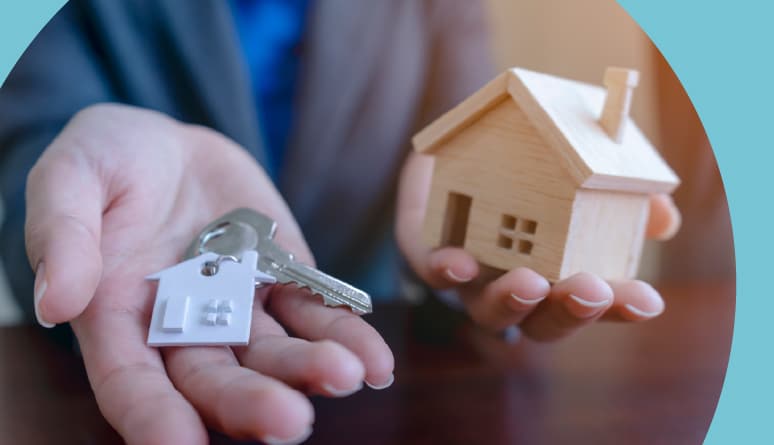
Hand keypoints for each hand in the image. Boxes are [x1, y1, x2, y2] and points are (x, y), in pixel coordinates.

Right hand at [25, 104, 393, 443]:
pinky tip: (375, 360)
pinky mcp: (282, 278)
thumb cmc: (104, 161)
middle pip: (215, 379)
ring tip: (350, 375)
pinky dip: (345, 332)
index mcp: (118, 320)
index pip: (132, 384)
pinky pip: (315, 310)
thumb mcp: (70, 179)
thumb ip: (64, 235)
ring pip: (274, 352)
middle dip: (251, 402)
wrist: (166, 143)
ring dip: (310, 369)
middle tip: (289, 421)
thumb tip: (56, 301)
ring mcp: (239, 305)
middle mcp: (182, 327)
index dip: (153, 419)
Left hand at [396, 152, 680, 340]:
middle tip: (590, 289)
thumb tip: (664, 219)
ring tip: (531, 282)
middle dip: (568, 310)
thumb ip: (623, 190)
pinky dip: (446, 271)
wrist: (466, 135)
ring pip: (488, 311)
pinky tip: (462, 263)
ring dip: (512, 301)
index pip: (594, 304)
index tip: (648, 300)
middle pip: (543, 322)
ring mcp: (471, 276)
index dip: (620, 307)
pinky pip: (431, 272)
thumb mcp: (584, 161)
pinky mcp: (427, 250)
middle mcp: (516, 285)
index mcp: (559, 272)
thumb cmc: (536, 158)